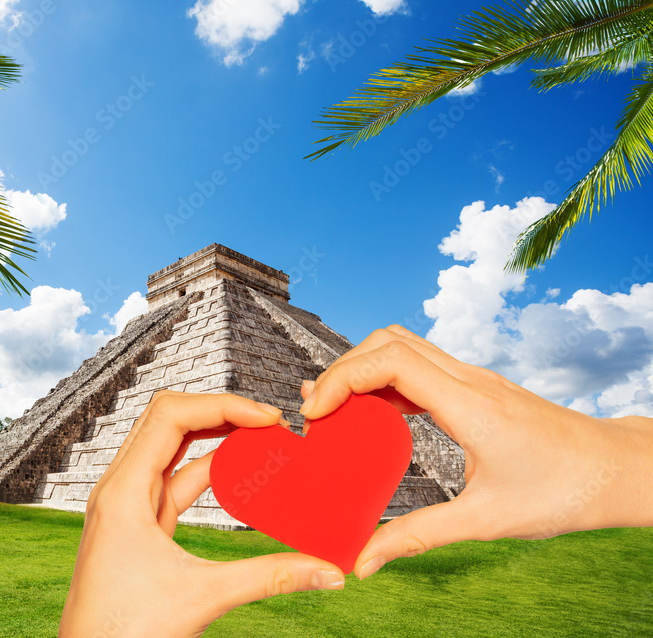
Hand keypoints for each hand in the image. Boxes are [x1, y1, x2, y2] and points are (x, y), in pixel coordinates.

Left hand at [59, 391, 344, 637]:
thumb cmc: (125, 634)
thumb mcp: (204, 597)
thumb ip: (270, 578)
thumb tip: (329, 572)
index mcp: (122, 491)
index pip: (171, 415)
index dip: (223, 405)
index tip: (270, 418)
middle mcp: (120, 489)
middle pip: (169, 421)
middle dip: (221, 412)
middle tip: (271, 422)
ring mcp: (127, 507)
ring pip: (173, 451)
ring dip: (217, 439)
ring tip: (264, 441)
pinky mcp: (139, 527)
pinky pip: (176, 483)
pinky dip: (210, 473)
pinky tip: (242, 475)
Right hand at [299, 325, 652, 579]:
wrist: (618, 470)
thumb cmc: (564, 491)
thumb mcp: (484, 520)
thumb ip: (417, 537)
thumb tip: (364, 561)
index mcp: (467, 404)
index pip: (389, 361)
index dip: (341, 378)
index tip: (316, 414)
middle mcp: (468, 379)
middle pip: (386, 341)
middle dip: (342, 370)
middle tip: (319, 414)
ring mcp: (473, 378)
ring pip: (402, 345)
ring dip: (362, 369)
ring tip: (337, 411)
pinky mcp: (476, 388)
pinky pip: (419, 366)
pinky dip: (385, 380)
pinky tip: (374, 415)